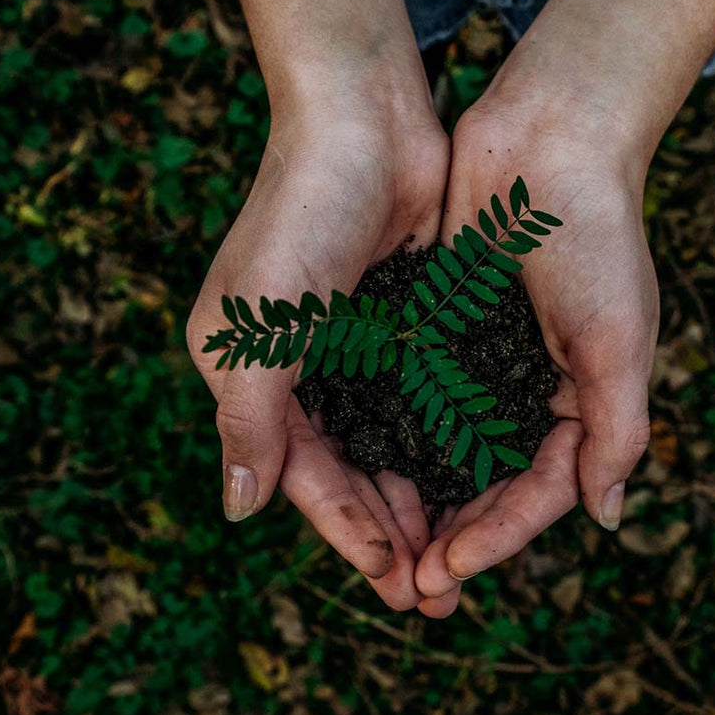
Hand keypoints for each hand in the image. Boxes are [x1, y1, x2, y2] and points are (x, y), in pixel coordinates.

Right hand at [187, 93, 450, 609]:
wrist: (364, 120)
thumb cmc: (299, 215)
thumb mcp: (258, 326)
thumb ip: (249, 420)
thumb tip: (239, 510)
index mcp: (253, 374)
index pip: (303, 474)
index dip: (347, 531)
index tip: (393, 581)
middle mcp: (302, 368)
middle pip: (349, 471)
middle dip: (389, 531)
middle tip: (435, 593)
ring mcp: (355, 346)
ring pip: (391, 444)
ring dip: (421, 498)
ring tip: (459, 555)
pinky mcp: (403, 322)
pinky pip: (423, 400)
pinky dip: (444, 442)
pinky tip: (475, 480)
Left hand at [414, 93, 658, 609]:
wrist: (549, 139)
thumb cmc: (596, 236)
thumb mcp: (619, 339)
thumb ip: (616, 429)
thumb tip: (606, 518)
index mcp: (579, 401)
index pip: (538, 492)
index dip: (497, 537)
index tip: (448, 568)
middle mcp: (527, 389)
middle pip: (487, 484)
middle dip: (452, 536)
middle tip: (409, 586)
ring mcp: (480, 360)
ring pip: (444, 449)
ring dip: (417, 499)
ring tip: (381, 547)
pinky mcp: (439, 327)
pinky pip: (413, 393)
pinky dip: (392, 433)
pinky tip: (360, 467)